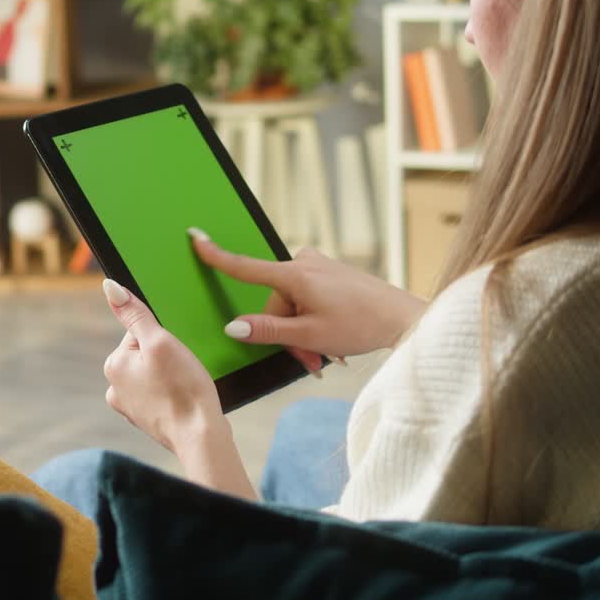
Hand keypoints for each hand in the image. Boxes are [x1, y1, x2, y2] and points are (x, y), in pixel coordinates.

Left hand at [100, 278, 222, 452]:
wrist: (200, 437)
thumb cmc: (183, 389)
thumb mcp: (160, 342)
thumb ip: (135, 314)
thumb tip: (110, 286)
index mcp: (114, 365)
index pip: (140, 333)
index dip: (164, 338)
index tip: (176, 355)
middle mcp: (115, 387)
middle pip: (148, 354)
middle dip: (168, 358)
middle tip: (183, 372)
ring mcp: (130, 406)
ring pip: (156, 374)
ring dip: (172, 376)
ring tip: (185, 387)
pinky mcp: (148, 419)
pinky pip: (162, 394)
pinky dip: (174, 394)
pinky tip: (184, 400)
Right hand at [190, 229, 427, 368]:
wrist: (404, 318)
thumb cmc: (360, 325)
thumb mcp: (309, 335)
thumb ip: (268, 330)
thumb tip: (234, 326)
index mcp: (295, 275)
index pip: (245, 267)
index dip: (217, 255)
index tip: (195, 237)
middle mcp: (305, 263)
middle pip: (274, 303)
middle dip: (285, 333)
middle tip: (309, 361)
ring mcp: (319, 267)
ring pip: (292, 305)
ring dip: (301, 332)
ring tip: (324, 355)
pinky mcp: (330, 274)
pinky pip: (308, 299)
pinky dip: (313, 321)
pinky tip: (331, 340)